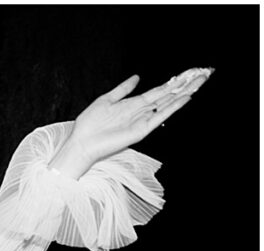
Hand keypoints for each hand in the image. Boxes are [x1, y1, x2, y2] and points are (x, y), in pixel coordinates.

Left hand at [50, 67, 213, 178]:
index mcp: (134, 104)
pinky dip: (172, 108)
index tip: (189, 72)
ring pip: (168, 104)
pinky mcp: (141, 130)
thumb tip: (137, 77)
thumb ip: (123, 89)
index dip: (174, 81)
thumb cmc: (90, 124)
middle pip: (168, 96)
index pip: (159, 91)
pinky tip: (184, 98)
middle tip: (204, 73)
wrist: (82, 142)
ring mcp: (143, 121)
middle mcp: (142, 112)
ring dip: (184, 93)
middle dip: (185, 85)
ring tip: (200, 82)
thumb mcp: (106, 99)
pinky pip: (160, 117)